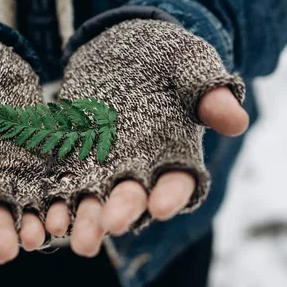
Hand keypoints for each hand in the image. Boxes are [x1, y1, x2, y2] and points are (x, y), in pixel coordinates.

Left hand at [42, 18, 247, 256]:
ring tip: (75, 238)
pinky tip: (48, 218)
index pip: (179, 181)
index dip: (172, 194)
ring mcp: (105, 167)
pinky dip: (57, 203)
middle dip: (123, 213)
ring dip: (87, 221)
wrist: (122, 48)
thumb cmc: (165, 56)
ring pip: (97, 202)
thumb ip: (209, 92)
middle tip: (112, 226)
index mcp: (176, 154)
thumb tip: (238, 121)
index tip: (162, 206)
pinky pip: (65, 184)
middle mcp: (141, 169)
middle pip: (133, 199)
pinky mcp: (73, 159)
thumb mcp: (190, 65)